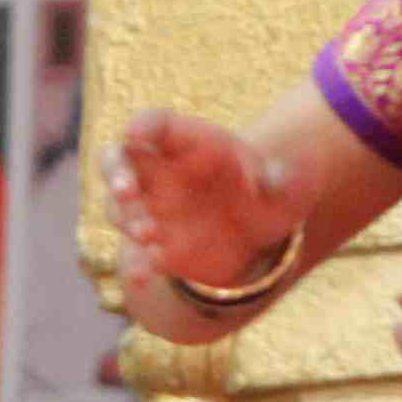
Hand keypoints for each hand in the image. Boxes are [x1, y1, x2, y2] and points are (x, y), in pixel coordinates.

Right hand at [106, 110, 299, 298]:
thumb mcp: (287, 184)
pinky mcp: (155, 247)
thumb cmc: (270, 193)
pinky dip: (136, 266)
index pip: (158, 125)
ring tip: (149, 234)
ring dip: (127, 220)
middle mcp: (162, 174)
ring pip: (119, 208)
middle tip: (124, 190)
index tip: (136, 131)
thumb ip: (279, 180)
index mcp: (191, 144)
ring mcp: (152, 210)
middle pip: (119, 160)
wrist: (261, 234)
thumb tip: (273, 181)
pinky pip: (135, 256)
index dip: (144, 126)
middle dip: (115, 172)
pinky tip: (146, 277)